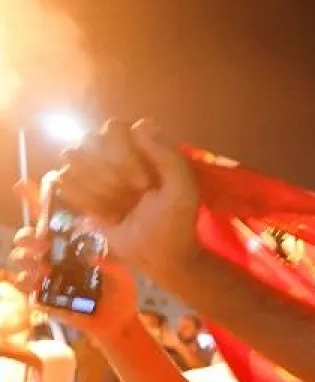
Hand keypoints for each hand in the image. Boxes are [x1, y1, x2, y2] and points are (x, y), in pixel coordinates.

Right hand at [10, 191, 145, 344]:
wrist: (118, 321)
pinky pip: (23, 285)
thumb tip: (93, 256)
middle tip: (44, 244)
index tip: (22, 186)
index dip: (32, 198)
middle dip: (27, 237)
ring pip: (19, 258)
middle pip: (25, 237)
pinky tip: (41, 282)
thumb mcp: (122, 271)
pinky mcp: (42, 294)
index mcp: (70, 242)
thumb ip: (111, 261)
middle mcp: (53, 254)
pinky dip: (27, 282)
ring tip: (44, 266)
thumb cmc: (120, 291)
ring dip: (25, 258)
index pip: (48, 217)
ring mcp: (44, 273)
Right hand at [56, 119, 202, 284]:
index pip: (115, 128)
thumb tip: (141, 126)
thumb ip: (170, 158)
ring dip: (100, 190)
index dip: (124, 157)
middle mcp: (115, 146)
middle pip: (91, 142)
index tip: (144, 185)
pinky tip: (107, 213)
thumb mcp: (183, 192)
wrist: (156, 255)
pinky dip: (85, 200)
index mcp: (144, 141)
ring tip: (122, 207)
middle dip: (112, 178)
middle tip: (134, 199)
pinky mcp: (78, 184)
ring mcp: (93, 163)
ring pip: (73, 158)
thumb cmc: (174, 223)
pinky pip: (64, 178)